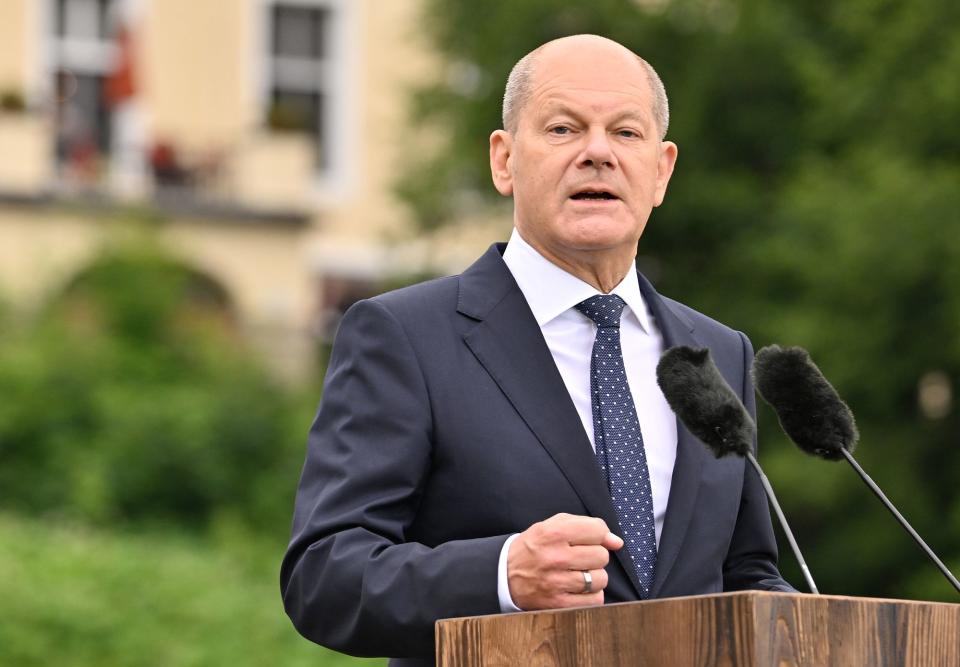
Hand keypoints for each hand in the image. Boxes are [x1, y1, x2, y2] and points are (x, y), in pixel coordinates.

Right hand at [507, 513, 623, 609]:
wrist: (504, 574)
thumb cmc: (533, 547)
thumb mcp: (552, 526)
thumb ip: (586, 526)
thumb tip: (617, 542)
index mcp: (554, 532)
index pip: (597, 530)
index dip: (598, 535)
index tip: (588, 539)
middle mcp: (556, 556)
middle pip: (602, 556)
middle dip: (594, 556)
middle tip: (579, 558)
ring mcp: (557, 582)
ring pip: (600, 579)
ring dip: (593, 577)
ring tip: (577, 574)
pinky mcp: (559, 603)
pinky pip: (595, 600)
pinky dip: (590, 595)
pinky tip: (577, 588)